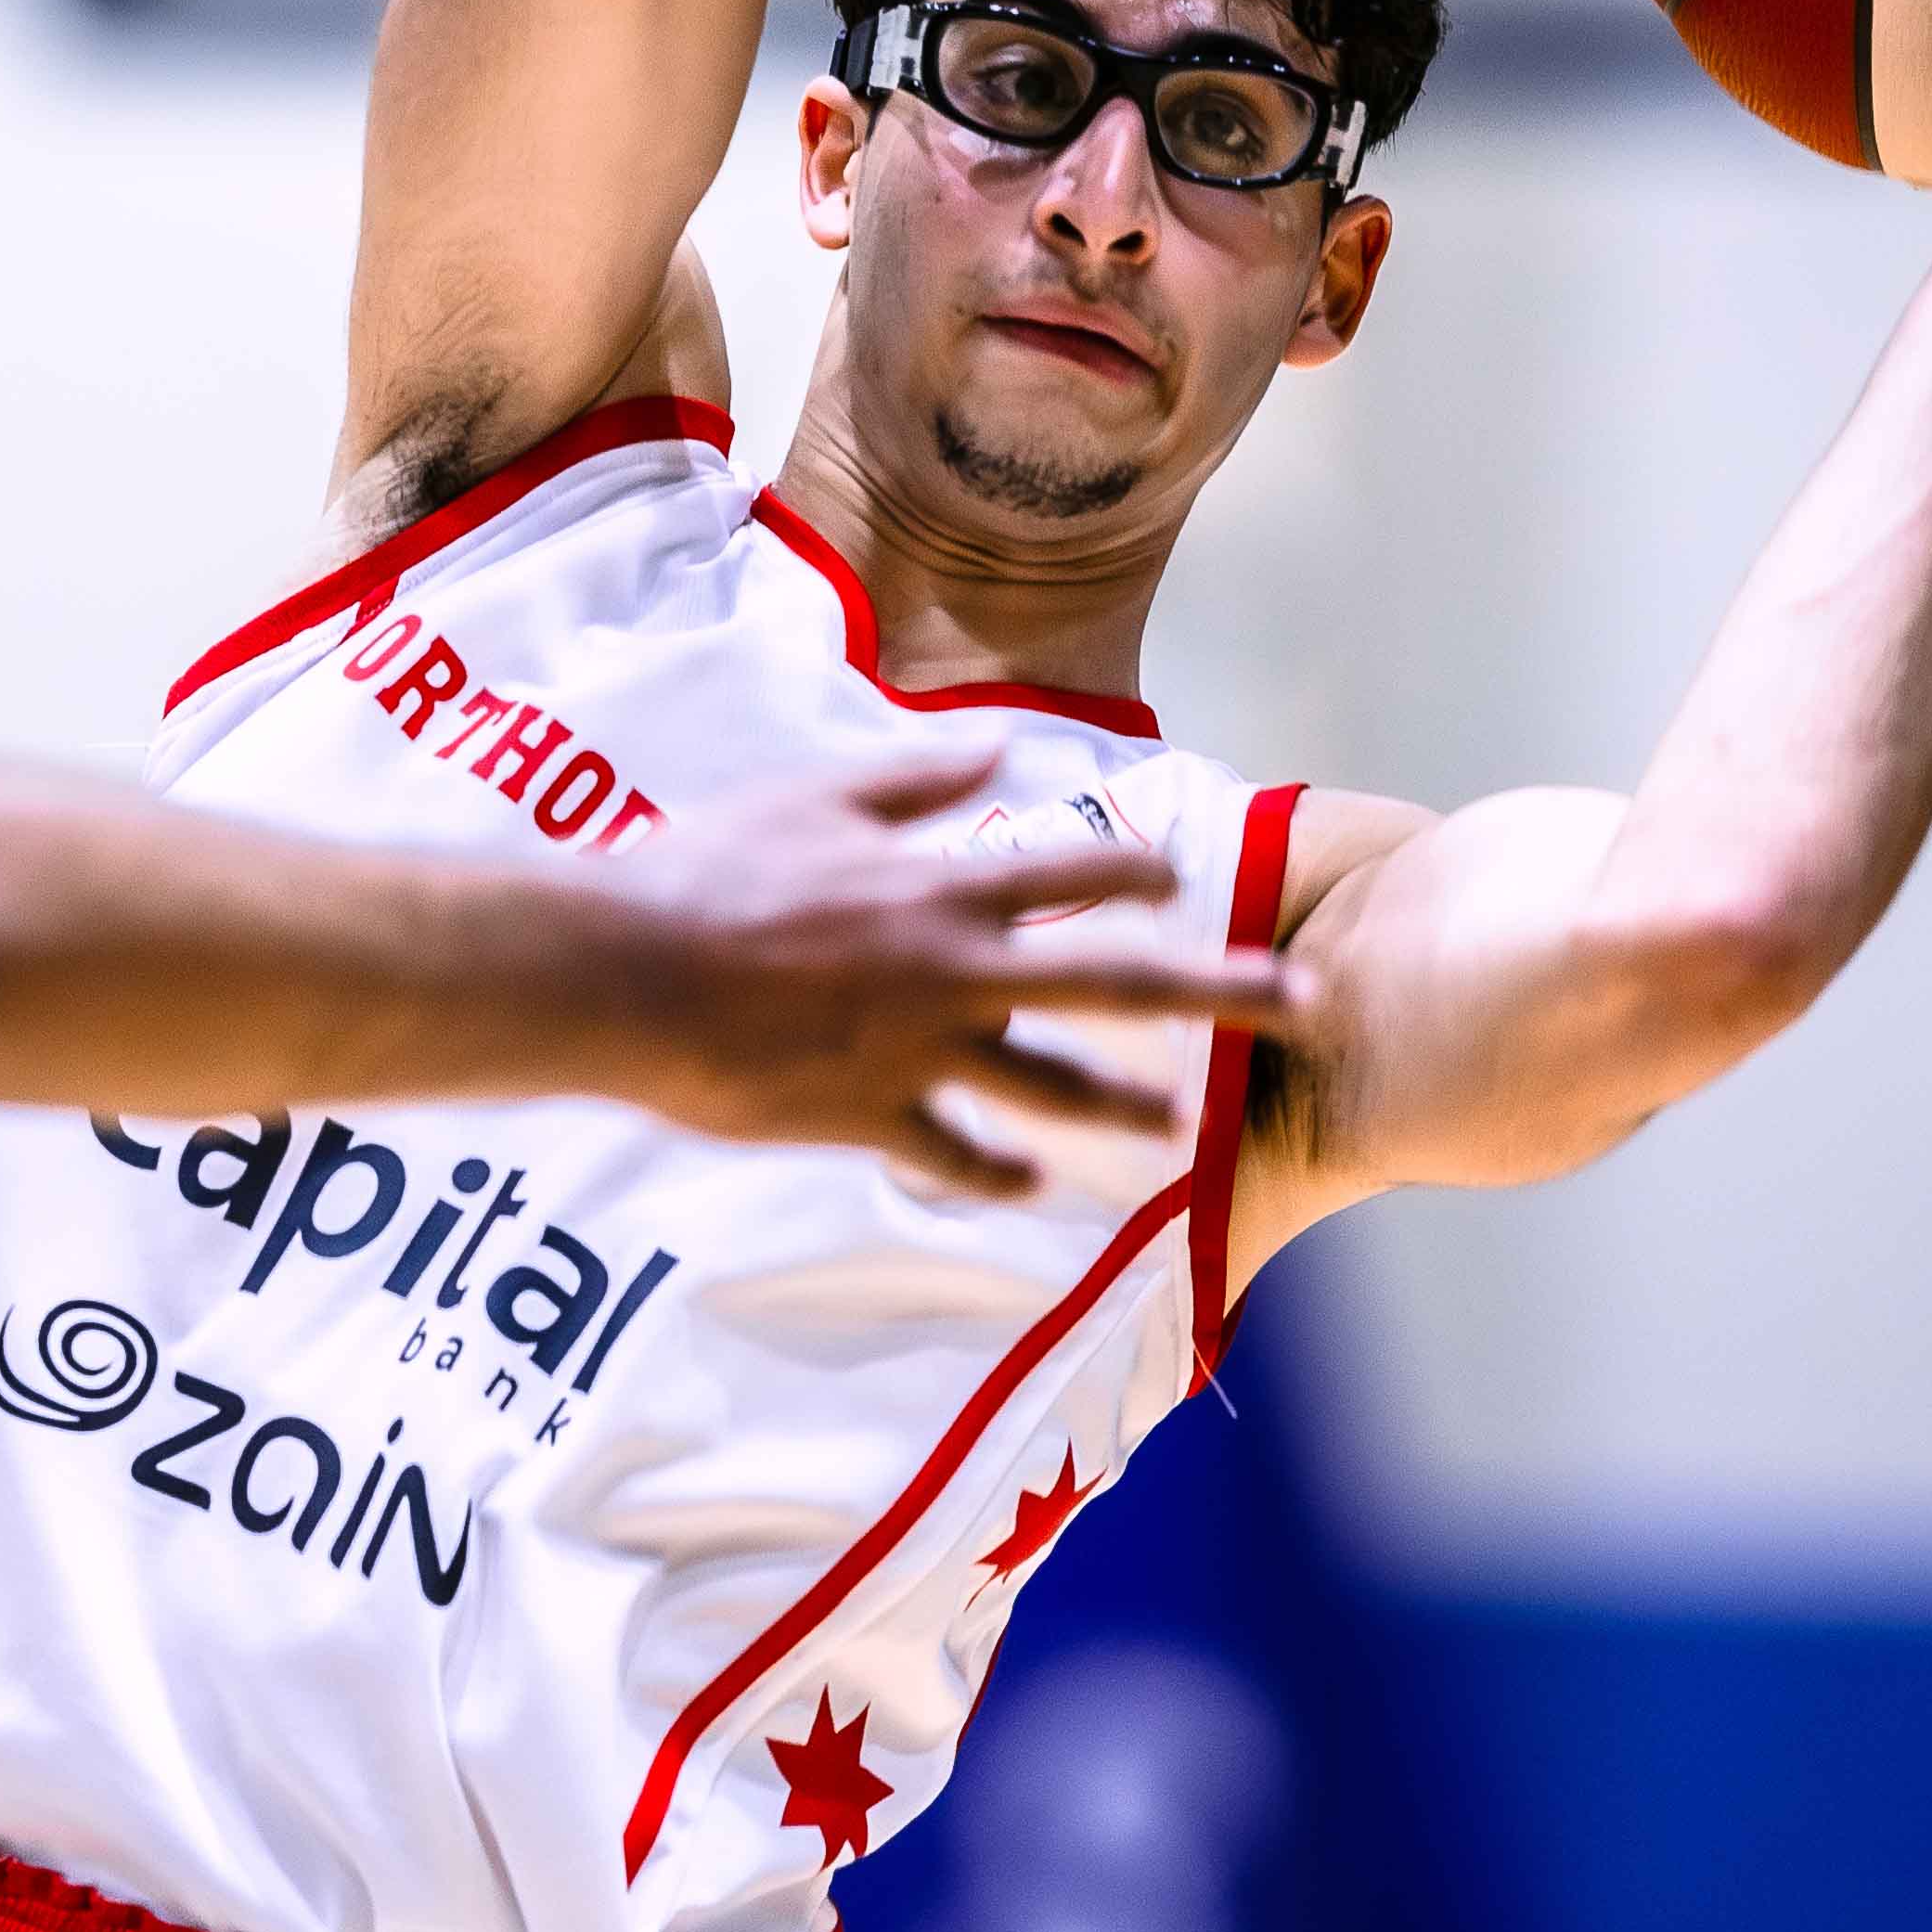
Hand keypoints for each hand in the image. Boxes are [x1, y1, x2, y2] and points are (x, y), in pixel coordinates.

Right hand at [607, 756, 1308, 1193]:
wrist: (628, 974)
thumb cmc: (709, 870)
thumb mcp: (813, 797)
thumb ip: (911, 780)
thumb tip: (991, 750)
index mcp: (944, 886)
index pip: (1078, 873)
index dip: (1140, 871)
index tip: (1182, 877)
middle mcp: (958, 972)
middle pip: (1118, 984)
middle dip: (1223, 992)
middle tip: (1303, 1003)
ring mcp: (923, 1054)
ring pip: (1052, 1088)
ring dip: (1122, 1105)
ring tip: (1175, 1125)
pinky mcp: (874, 1117)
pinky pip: (959, 1153)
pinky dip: (997, 1170)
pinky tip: (1024, 1181)